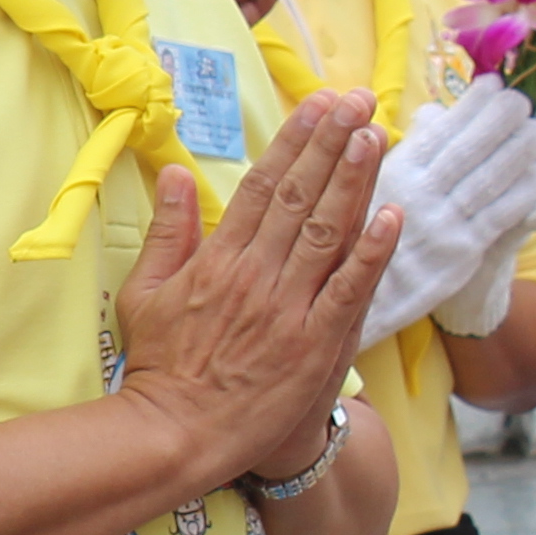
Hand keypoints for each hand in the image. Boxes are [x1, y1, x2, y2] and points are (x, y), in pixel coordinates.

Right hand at [117, 88, 397, 483]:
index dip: (293, 142)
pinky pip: (349, 289)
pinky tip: (391, 215)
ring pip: (327, 231)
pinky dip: (371, 251)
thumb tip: (175, 176)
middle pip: (299, 197)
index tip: (317, 106)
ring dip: (354, 180)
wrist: (176, 432)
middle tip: (357, 102)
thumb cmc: (161, 366)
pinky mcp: (314, 343)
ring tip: (374, 135)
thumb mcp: (144, 293)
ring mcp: (288, 308)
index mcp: (217, 259)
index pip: (261, 187)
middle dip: (331, 144)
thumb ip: (167, 233)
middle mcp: (256, 275)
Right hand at [355, 80, 535, 348]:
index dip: (471, 104)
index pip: (440, 129)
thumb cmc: (360, 239)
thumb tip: (433, 113)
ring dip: (522, 149)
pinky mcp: (461, 254)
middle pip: (469, 147)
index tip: (493, 83)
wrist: (351, 303)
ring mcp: (441, 225)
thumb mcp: (365, 188)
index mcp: (392, 173)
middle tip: (526, 98)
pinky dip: (527, 192)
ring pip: (490, 177)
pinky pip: (502, 215)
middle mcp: (416, 195)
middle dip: (502, 118)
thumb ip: (403, 151)